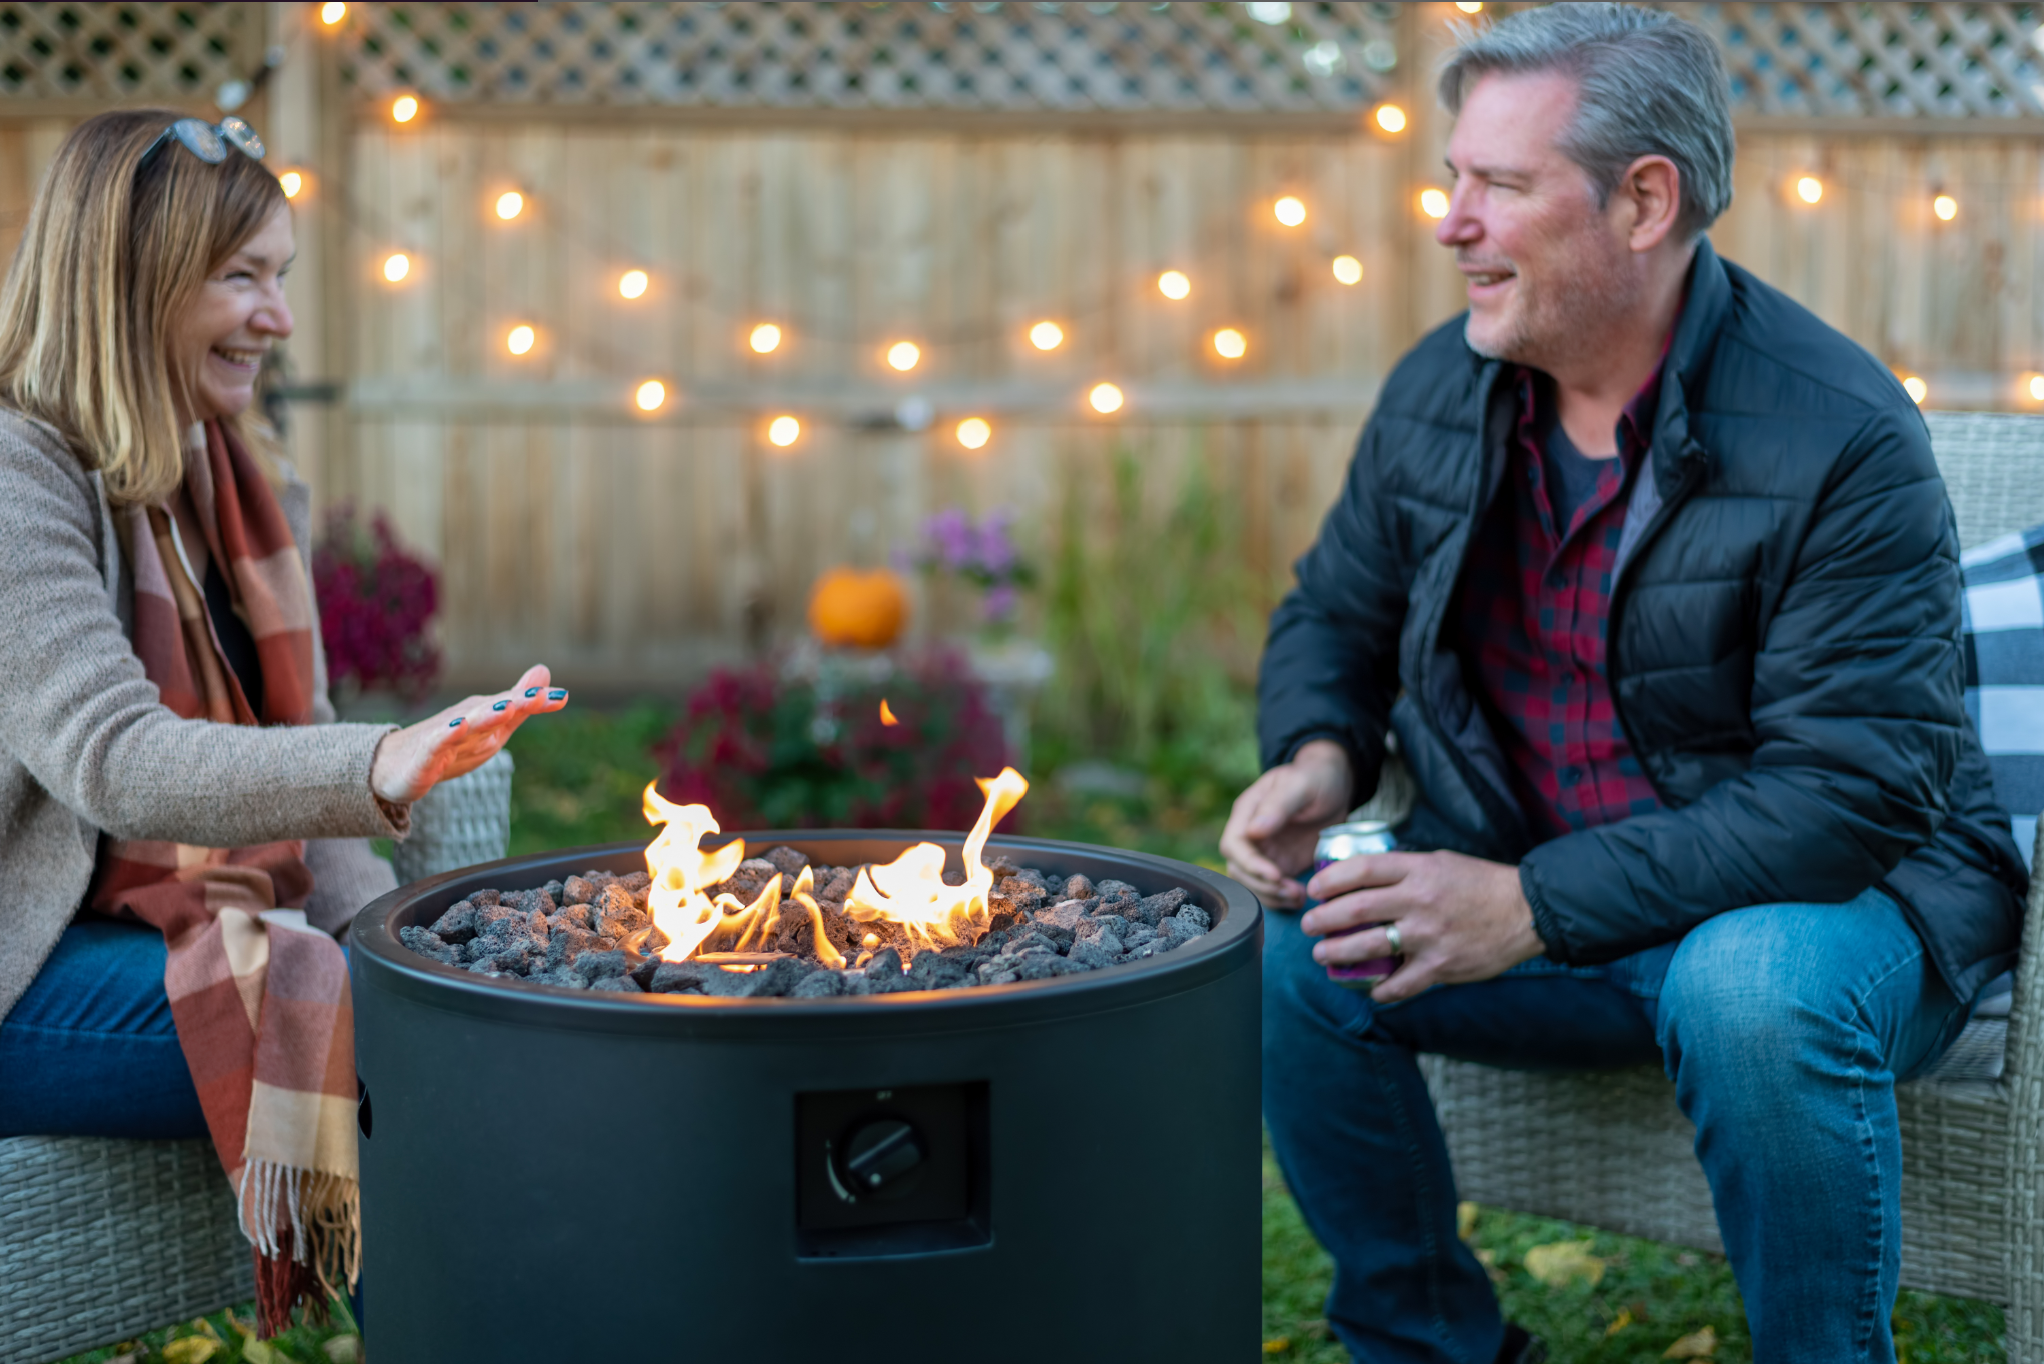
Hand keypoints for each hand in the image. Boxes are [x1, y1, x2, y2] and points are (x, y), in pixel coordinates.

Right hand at [368, 664, 567, 804]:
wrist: (395, 765)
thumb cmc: (452, 745)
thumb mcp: (493, 728)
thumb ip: (521, 705)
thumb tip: (545, 671)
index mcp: (484, 714)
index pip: (514, 705)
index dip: (536, 702)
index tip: (562, 697)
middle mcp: (466, 719)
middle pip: (493, 710)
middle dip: (516, 703)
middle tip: (539, 697)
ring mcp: (444, 736)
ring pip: (468, 725)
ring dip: (486, 716)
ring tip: (506, 709)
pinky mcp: (425, 756)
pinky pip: (436, 745)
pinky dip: (447, 736)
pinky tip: (459, 728)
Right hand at [1219, 740, 1352, 908]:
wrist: (1335, 785)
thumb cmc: (1315, 778)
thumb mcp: (1300, 785)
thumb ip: (1278, 806)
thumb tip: (1254, 831)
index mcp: (1248, 812)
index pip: (1233, 845)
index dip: (1250, 864)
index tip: (1275, 875)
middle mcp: (1250, 834)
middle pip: (1239, 869)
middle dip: (1262, 885)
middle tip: (1292, 890)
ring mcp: (1264, 852)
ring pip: (1251, 884)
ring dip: (1272, 896)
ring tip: (1299, 897)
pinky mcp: (1280, 864)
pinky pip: (1270, 888)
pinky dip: (1281, 899)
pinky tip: (1299, 899)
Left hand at [1301, 849, 1543, 1002]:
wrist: (1524, 910)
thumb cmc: (1479, 883)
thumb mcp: (1438, 862)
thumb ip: (1403, 870)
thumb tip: (1363, 878)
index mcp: (1417, 870)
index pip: (1360, 870)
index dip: (1328, 880)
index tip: (1313, 890)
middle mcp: (1419, 901)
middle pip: (1354, 909)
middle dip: (1321, 919)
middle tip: (1308, 926)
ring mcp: (1428, 935)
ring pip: (1368, 946)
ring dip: (1337, 953)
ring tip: (1323, 955)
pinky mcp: (1441, 966)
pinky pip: (1400, 984)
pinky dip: (1381, 991)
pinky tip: (1371, 990)